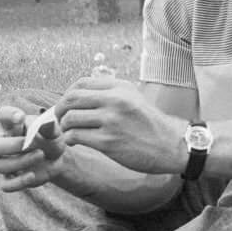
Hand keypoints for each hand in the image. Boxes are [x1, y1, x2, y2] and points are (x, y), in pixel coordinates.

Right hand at [0, 106, 65, 191]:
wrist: (57, 159)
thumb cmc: (51, 139)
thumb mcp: (54, 132)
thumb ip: (49, 127)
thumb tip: (47, 123)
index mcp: (12, 126)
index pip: (3, 115)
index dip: (7, 115)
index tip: (20, 117)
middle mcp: (3, 143)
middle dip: (9, 146)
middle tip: (27, 144)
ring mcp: (5, 162)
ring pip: (1, 166)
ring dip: (21, 161)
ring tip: (41, 154)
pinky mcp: (12, 179)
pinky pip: (5, 185)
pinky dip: (18, 182)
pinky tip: (32, 175)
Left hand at [55, 76, 186, 174]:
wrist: (172, 146)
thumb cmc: (150, 124)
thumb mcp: (133, 98)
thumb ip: (110, 93)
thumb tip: (79, 94)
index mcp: (119, 88)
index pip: (80, 83)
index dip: (67, 94)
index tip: (67, 105)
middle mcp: (115, 101)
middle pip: (71, 99)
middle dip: (60, 110)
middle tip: (61, 119)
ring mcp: (111, 121)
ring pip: (70, 118)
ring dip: (64, 127)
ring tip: (70, 132)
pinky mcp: (108, 142)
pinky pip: (76, 136)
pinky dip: (70, 139)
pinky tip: (75, 141)